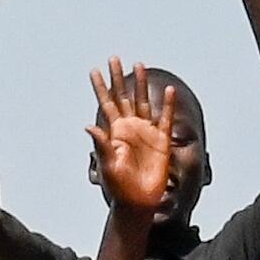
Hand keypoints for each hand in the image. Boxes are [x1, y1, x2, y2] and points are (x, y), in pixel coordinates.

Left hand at [88, 66, 177, 217]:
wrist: (138, 201)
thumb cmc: (119, 186)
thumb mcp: (108, 165)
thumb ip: (102, 145)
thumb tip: (89, 126)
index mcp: (114, 132)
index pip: (106, 104)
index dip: (100, 87)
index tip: (94, 71)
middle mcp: (130, 128)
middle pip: (124, 96)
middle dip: (119, 78)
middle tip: (114, 58)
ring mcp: (146, 133)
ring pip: (143, 101)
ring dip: (140, 84)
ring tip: (139, 64)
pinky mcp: (162, 141)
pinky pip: (165, 119)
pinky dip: (168, 105)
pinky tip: (170, 92)